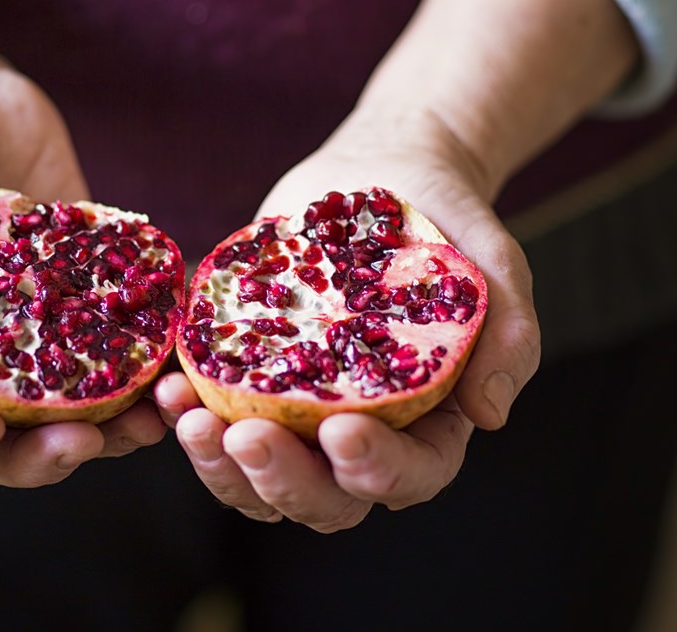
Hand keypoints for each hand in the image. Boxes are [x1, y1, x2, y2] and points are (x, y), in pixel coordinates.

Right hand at [0, 25, 165, 483]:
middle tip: (83, 444)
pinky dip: (146, 361)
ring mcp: (28, 326)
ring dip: (112, 426)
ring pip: (68, 404)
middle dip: (40, 453)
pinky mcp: (77, 293)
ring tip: (152, 421)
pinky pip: (112, 341)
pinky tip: (178, 359)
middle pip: (0, 436)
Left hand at [155, 0, 635, 529]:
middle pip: (322, 498)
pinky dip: (188, 411)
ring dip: (218, 462)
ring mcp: (296, 414)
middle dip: (281, 479)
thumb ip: (508, 334)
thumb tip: (489, 415)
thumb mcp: (493, 266)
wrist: (382, 178)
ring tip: (188, 413)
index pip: (409, 476)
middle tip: (244, 435)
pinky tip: (168, 383)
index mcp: (427, 426)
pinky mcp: (247, 378)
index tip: (342, 430)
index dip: (377, 470)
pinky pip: (214, 417)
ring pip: (255, 477)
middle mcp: (358, 435)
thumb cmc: (446, 226)